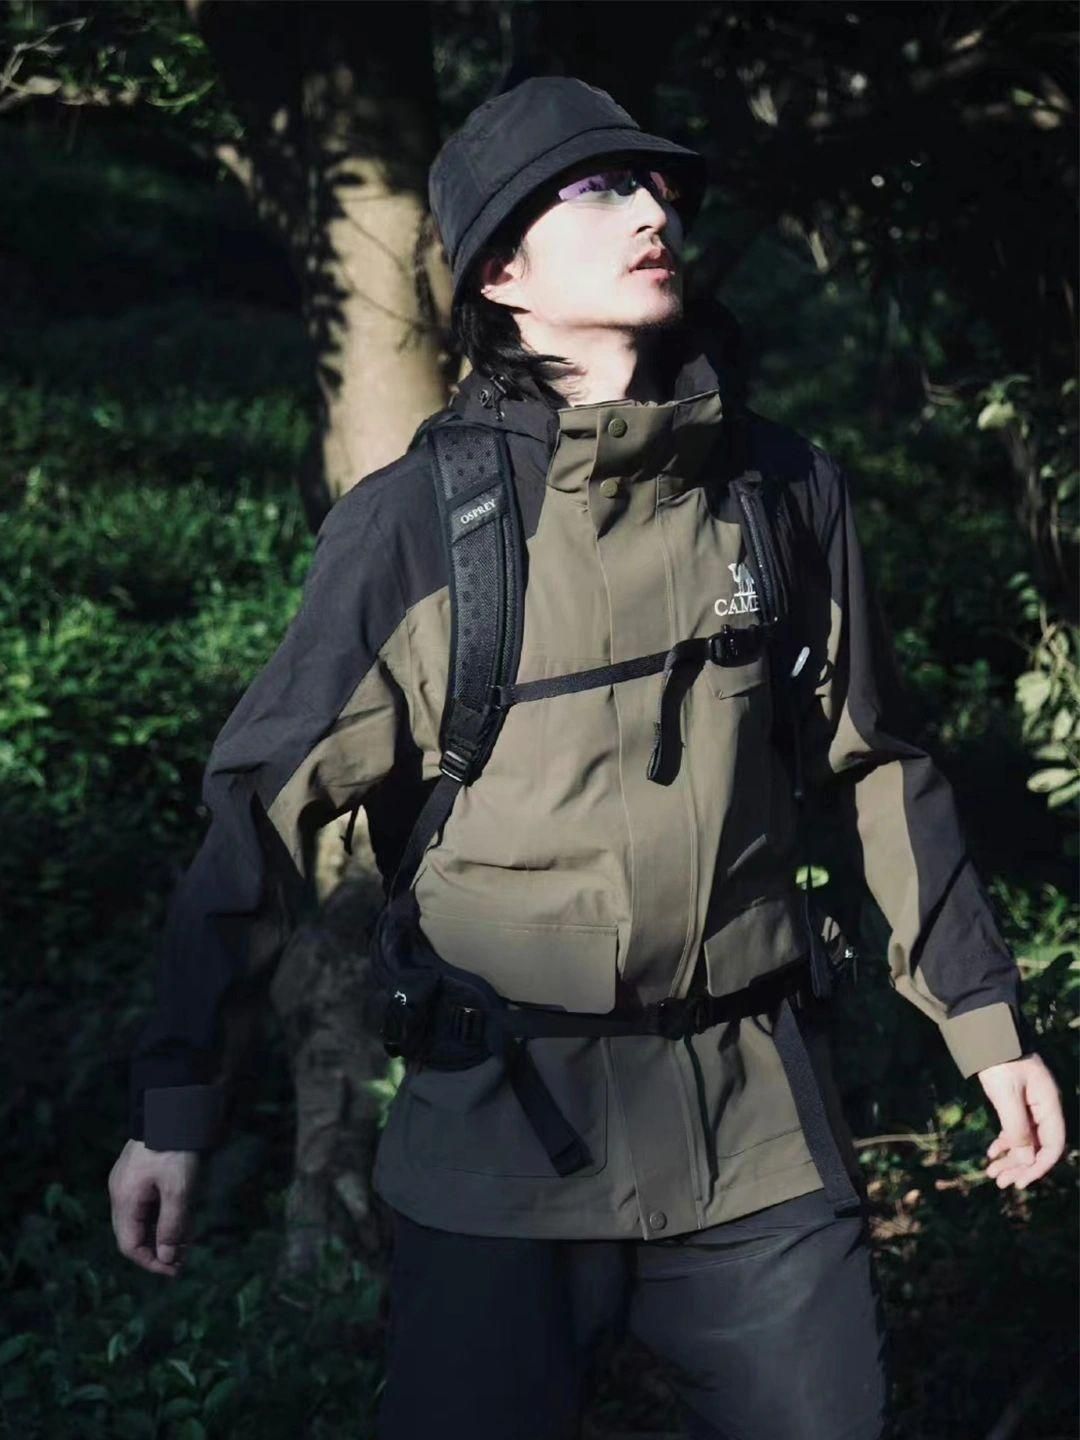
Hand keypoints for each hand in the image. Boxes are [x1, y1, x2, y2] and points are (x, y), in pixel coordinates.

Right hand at [108, 1139, 201, 1276]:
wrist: (173, 1106)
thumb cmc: (176, 1148)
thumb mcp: (179, 1189)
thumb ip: (172, 1225)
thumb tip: (167, 1258)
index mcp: (124, 1199)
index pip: (130, 1245)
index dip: (151, 1262)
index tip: (174, 1270)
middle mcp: (120, 1192)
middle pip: (132, 1233)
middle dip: (157, 1249)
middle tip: (183, 1258)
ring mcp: (127, 1180)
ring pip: (140, 1217)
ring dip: (161, 1231)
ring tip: (187, 1237)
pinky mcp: (138, 1170)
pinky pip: (146, 1201)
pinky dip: (161, 1213)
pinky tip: (181, 1214)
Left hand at [977, 1051, 1065, 1190]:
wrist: (987, 1034)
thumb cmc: (998, 1061)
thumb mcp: (1006, 1095)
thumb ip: (1017, 1128)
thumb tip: (1027, 1161)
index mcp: (1049, 1104)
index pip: (1053, 1145)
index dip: (1038, 1166)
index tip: (1020, 1182)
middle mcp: (1044, 1107)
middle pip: (1038, 1146)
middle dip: (1020, 1166)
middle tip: (999, 1182)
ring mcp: (1030, 1105)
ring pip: (1025, 1139)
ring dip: (1010, 1158)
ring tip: (991, 1172)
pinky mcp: (1017, 1101)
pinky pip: (1015, 1129)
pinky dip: (1004, 1142)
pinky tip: (991, 1153)